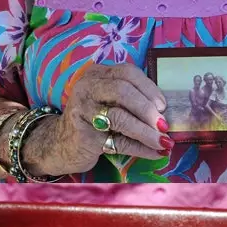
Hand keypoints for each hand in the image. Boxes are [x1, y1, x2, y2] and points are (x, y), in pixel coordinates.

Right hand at [22, 63, 171, 176]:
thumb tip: (166, 113)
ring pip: (120, 118)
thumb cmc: (93, 119)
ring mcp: (82, 112)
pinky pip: (118, 142)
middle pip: (122, 92)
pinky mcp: (84, 137)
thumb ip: (131, 99)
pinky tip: (155, 153)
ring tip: (164, 142)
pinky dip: (141, 149)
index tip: (163, 105)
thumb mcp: (108, 100)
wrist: (60, 143)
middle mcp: (86, 89)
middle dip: (147, 109)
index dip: (149, 88)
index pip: (127, 72)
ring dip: (147, 132)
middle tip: (163, 124)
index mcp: (96, 74)